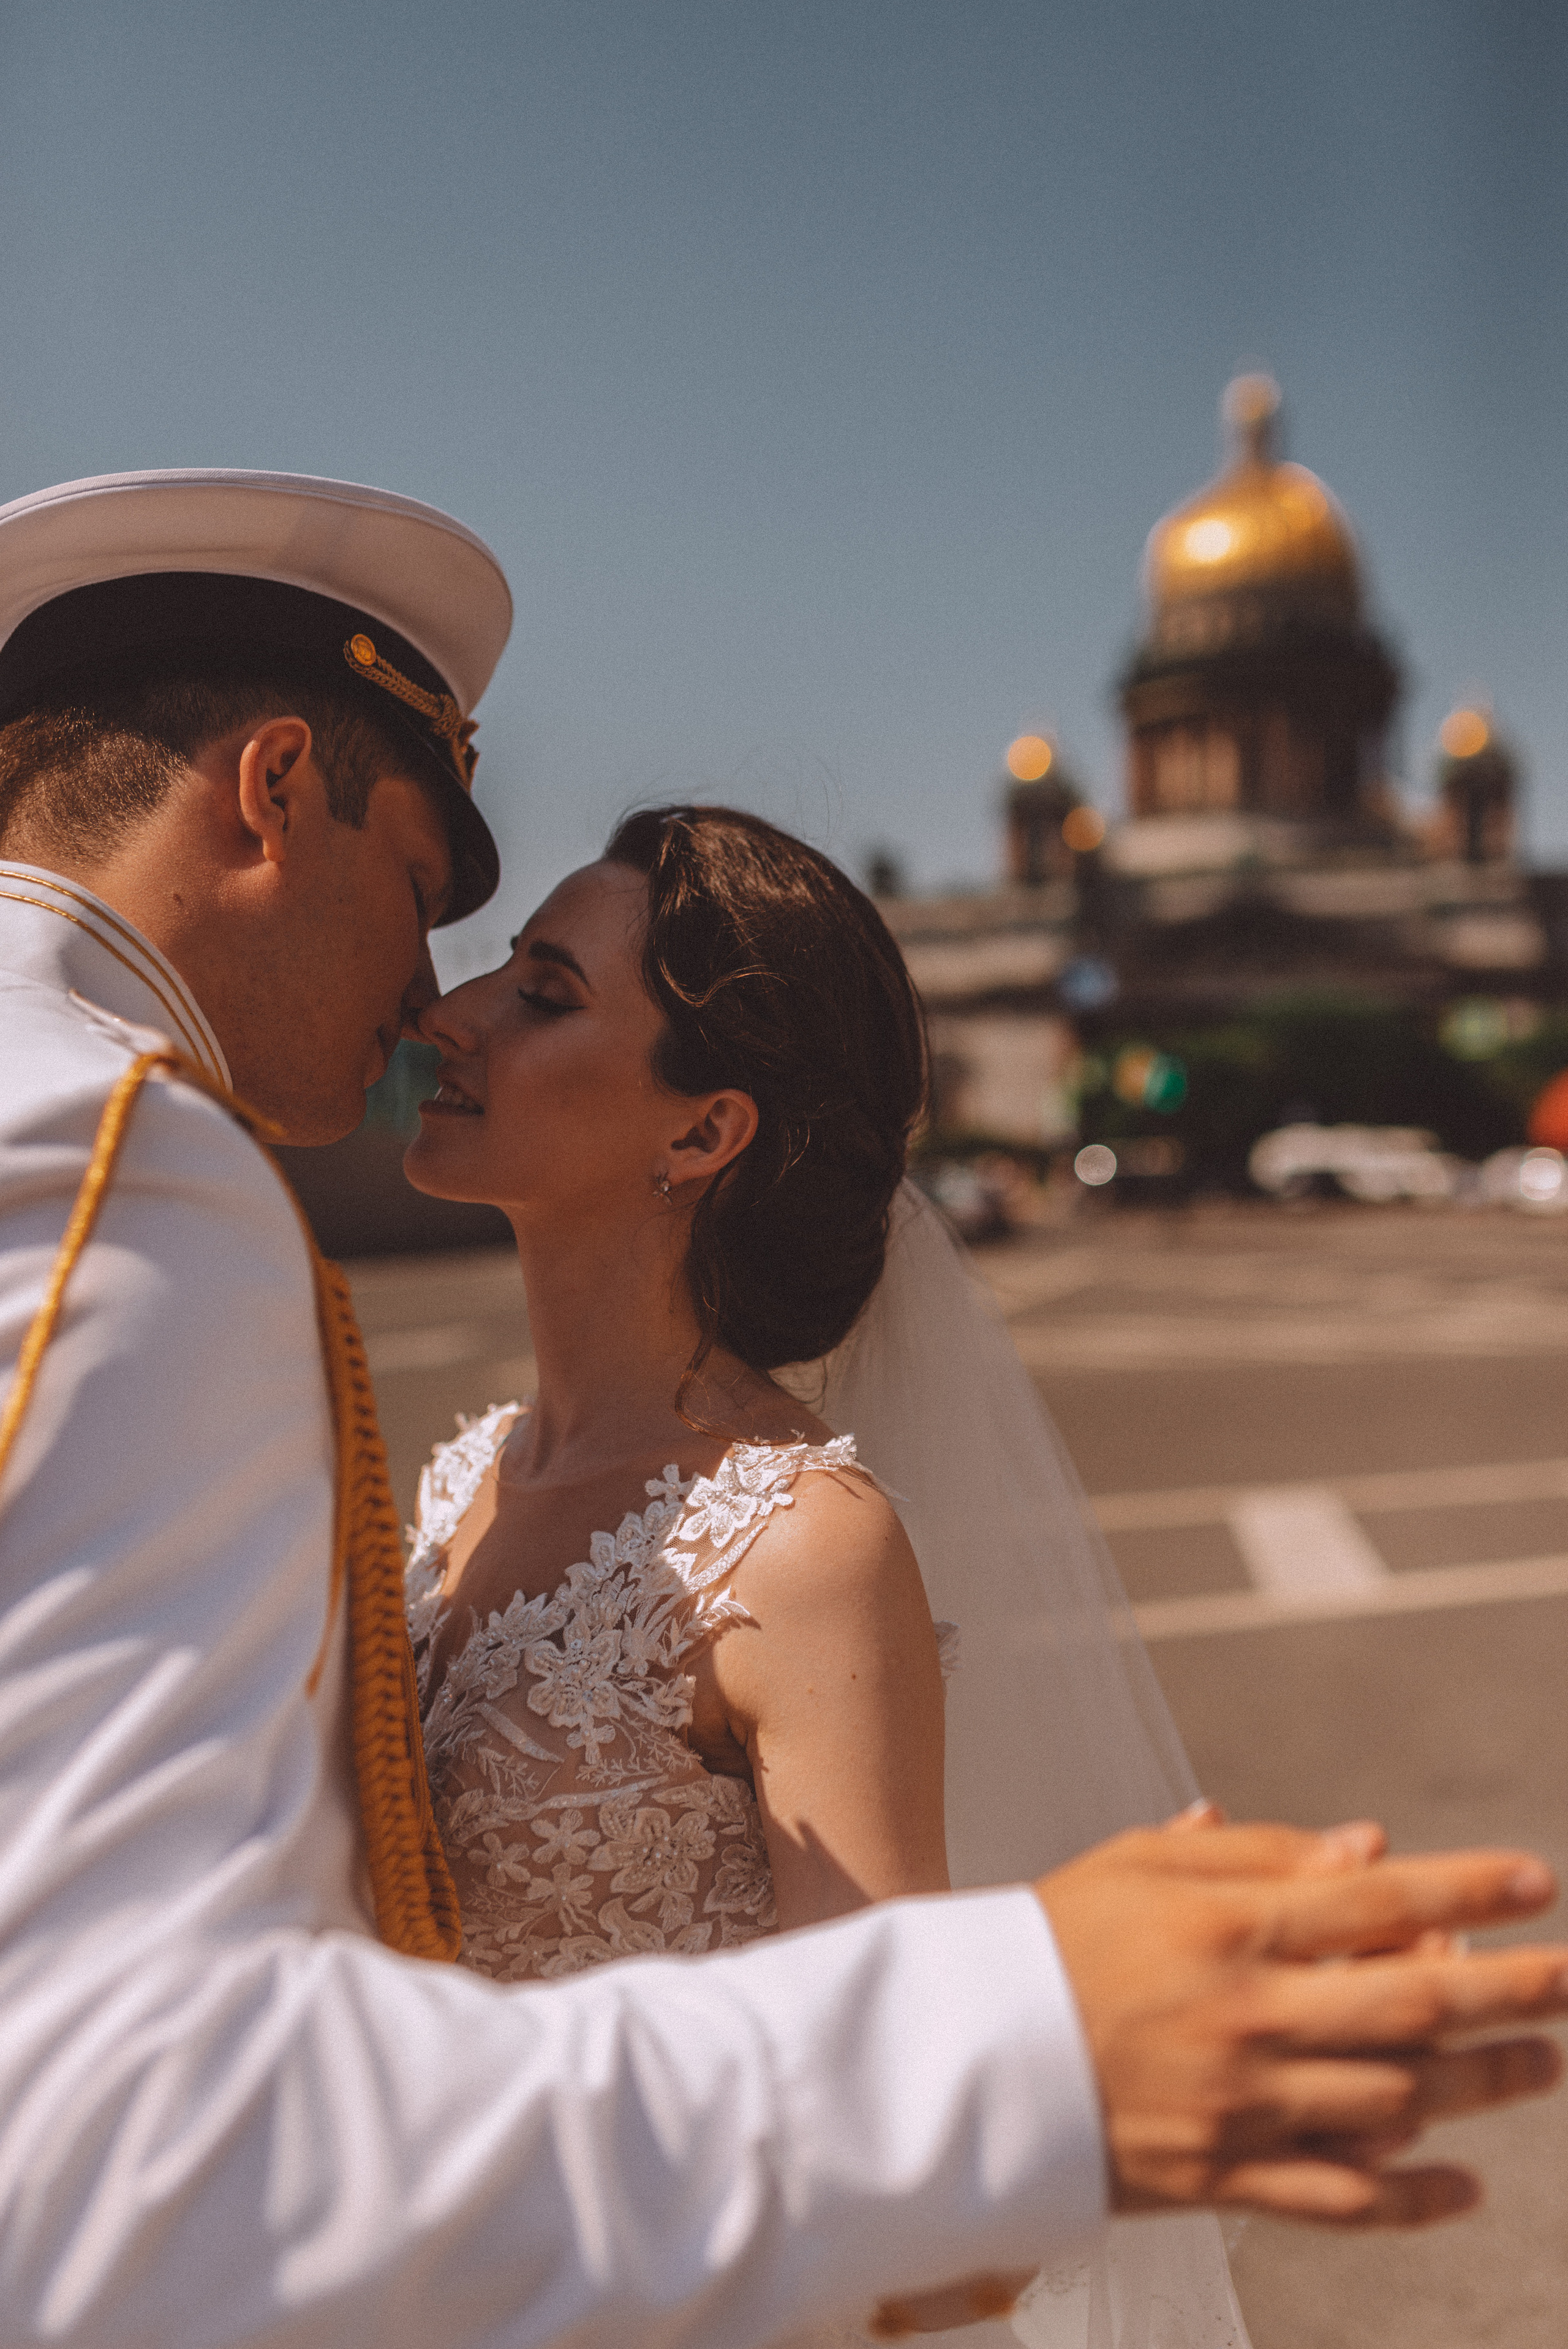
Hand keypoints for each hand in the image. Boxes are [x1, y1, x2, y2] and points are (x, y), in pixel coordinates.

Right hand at [1038, 1818, 1566, 2225]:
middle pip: (1412, 2002)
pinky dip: (1414, 2199)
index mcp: (1228, 1927)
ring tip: (1541, 2064)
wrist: (964, 2056)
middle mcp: (1249, 2016)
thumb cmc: (1052, 1940)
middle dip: (1512, 1990)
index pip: (1377, 1900)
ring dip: (1482, 2084)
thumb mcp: (1138, 1864)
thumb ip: (1254, 1855)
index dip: (1467, 1886)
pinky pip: (1342, 2198)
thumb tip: (1369, 1850)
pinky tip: (1467, 2188)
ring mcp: (1241, 2104)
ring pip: (1396, 2100)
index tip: (1538, 1879)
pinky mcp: (1222, 2177)